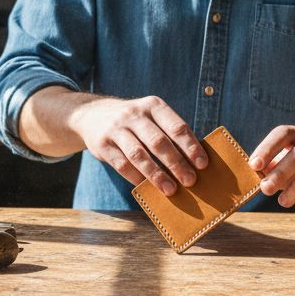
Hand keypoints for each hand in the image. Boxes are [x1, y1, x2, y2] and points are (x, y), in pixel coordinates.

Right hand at [67, 96, 206, 195]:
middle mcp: (134, 114)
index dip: (191, 146)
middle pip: (159, 142)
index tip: (203, 164)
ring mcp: (116, 129)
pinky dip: (136, 177)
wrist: (92, 114)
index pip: (176, 127)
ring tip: (170, 189)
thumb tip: (193, 163)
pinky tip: (147, 187)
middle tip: (190, 180)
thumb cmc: (134, 122)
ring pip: (139, 155)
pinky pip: (122, 164)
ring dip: (157, 174)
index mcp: (153, 106)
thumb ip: (169, 133)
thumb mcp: (150, 116)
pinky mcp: (102, 144)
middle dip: (176, 163)